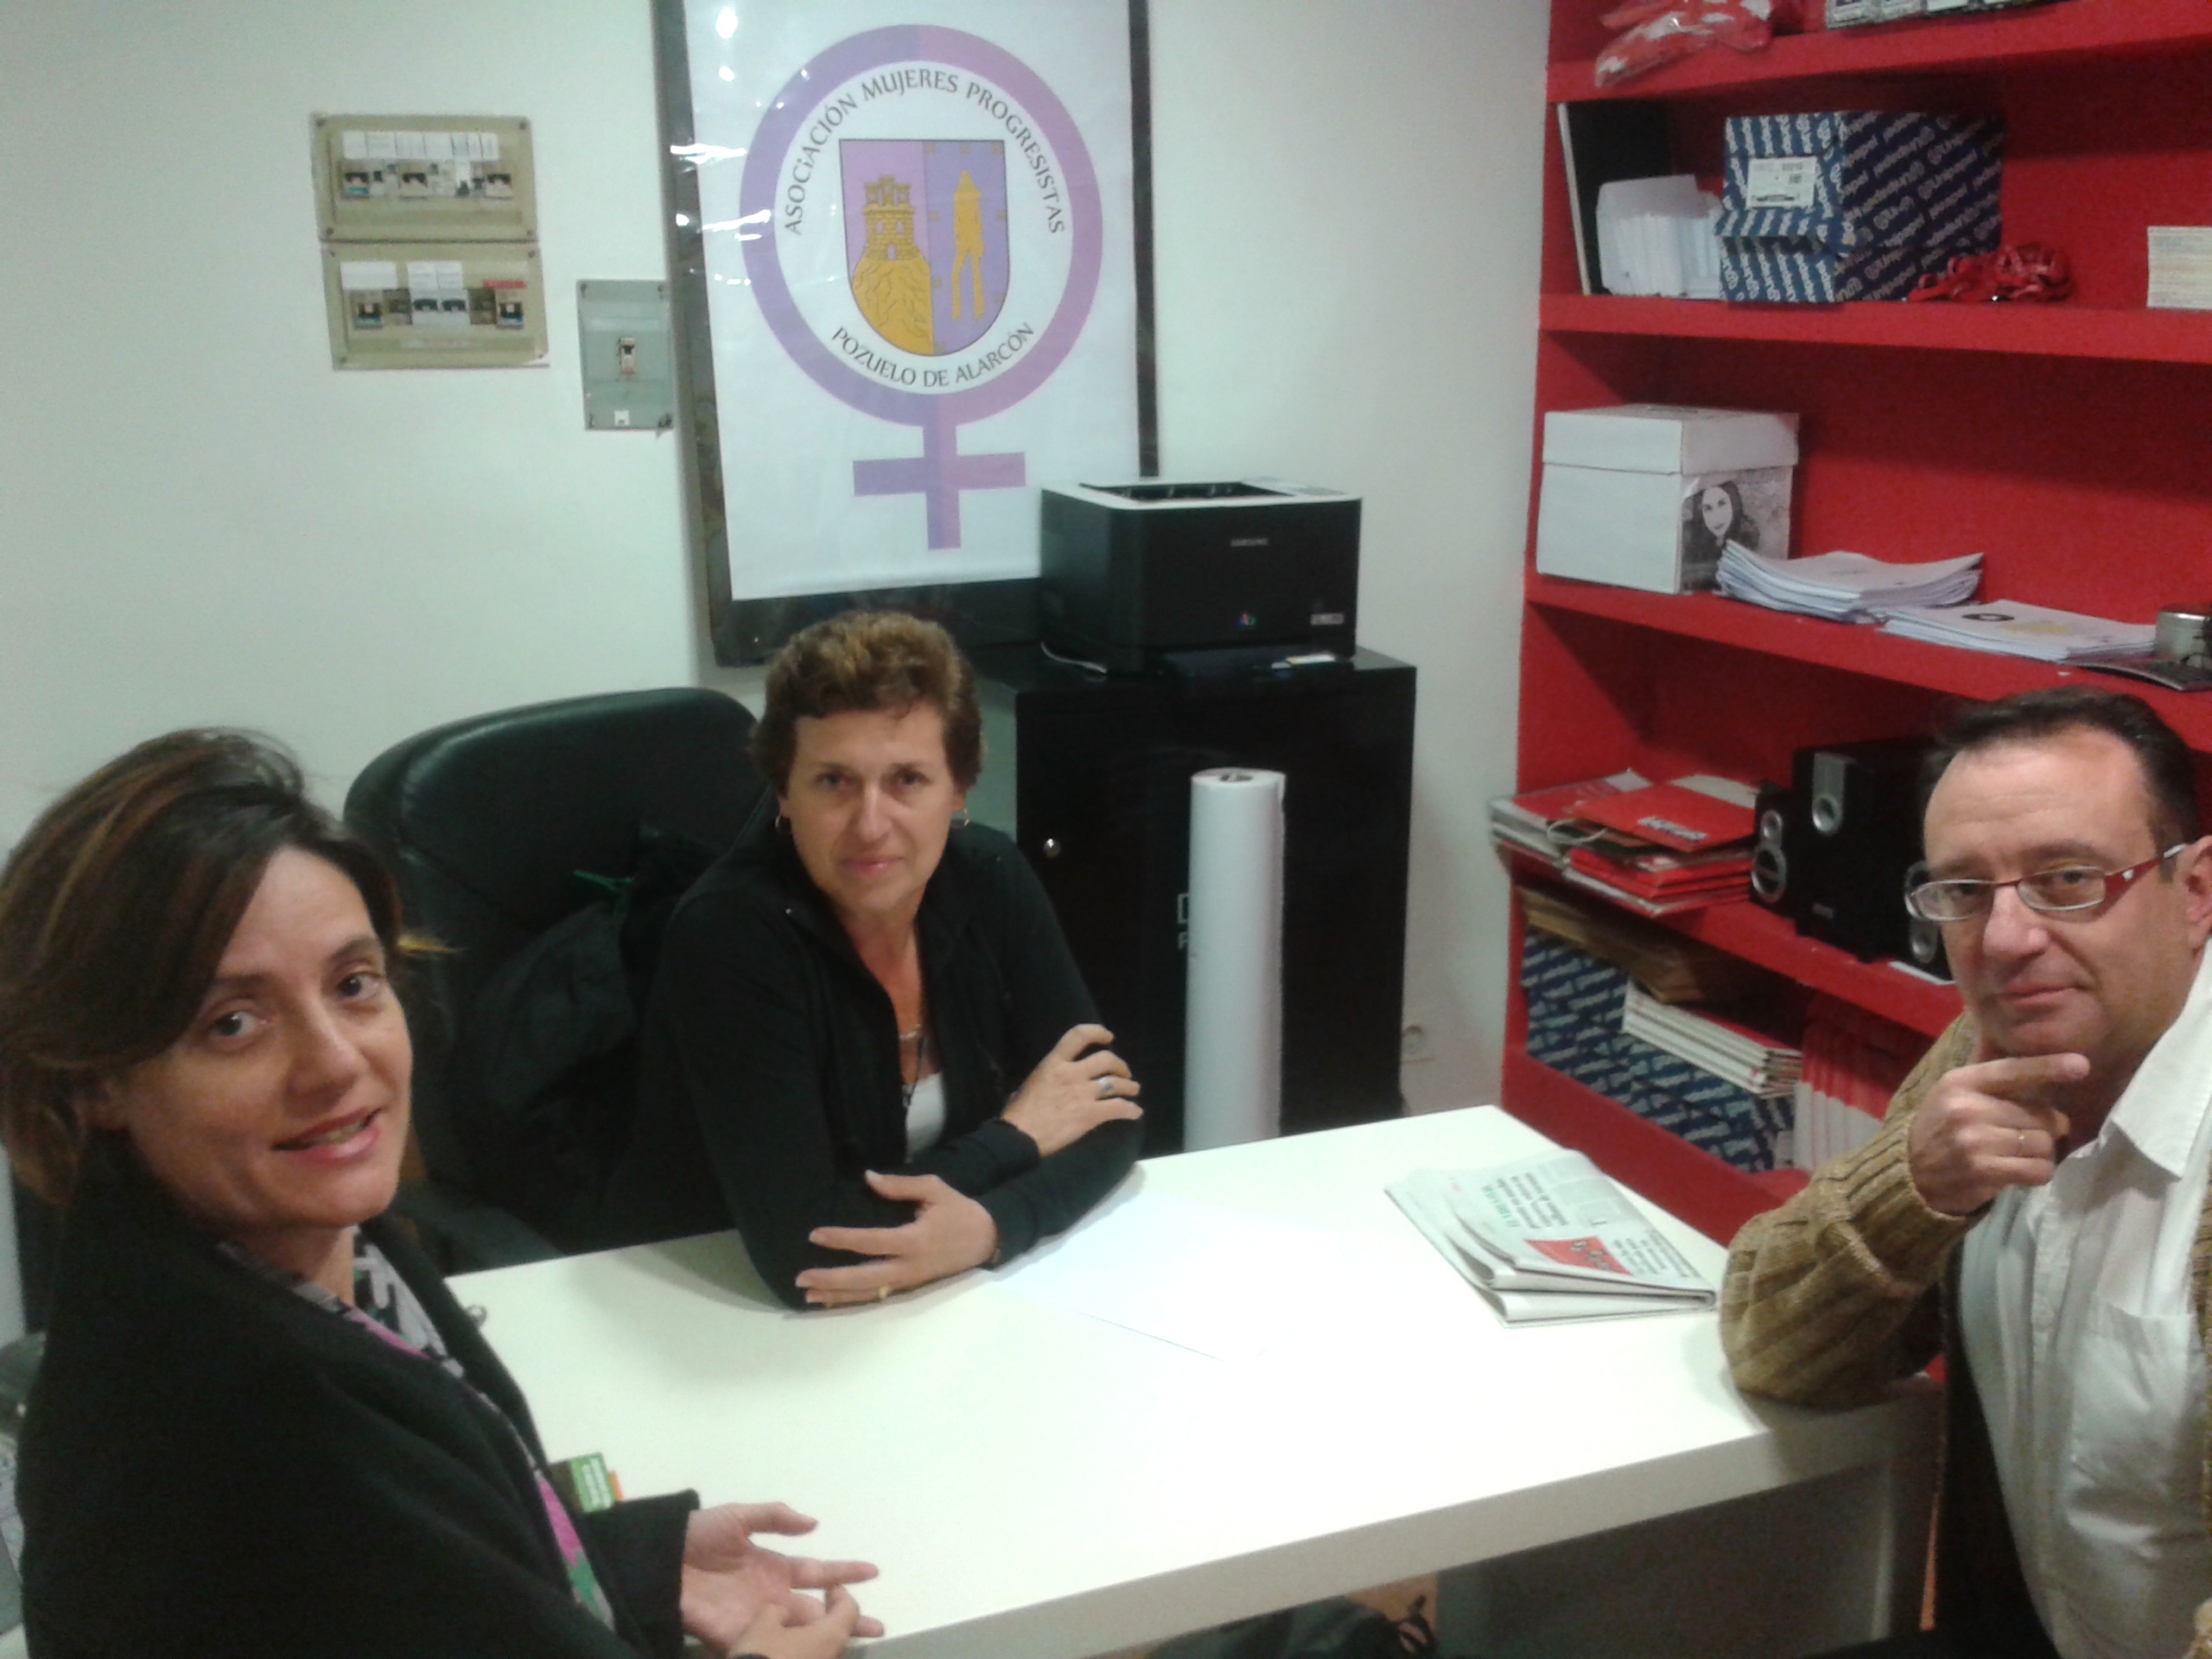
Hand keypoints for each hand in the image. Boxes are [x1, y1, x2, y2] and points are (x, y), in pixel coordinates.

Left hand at [679, 1503, 881, 1651]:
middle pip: (817, 1610)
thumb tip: (814, 1524)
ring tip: (856, 1645)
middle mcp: (772, 1596)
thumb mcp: (738, 1517)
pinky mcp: (737, 1637)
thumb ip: (775, 1517)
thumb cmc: (698, 1536)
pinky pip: (768, 1648)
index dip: (844, 1572)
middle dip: (848, 1618)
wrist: (660, 1561)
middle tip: (878, 1627)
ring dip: (827, 1641)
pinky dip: (791, 1653)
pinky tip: (812, 1655)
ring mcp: (757, 1619)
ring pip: (801, 1634)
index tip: (873, 1572)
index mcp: (773, 1567)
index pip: (817, 1573)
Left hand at [799, 1171, 997, 1305]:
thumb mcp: (935, 1189)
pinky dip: (851, 1299)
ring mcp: (908, 1281)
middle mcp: (909, 1266)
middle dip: (832, 1279)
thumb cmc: (958, 1211)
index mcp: (915, 1240)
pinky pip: (876, 1296)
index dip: (843, 1239)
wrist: (986, 1239)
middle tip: (801, 1278)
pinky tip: (829, 1300)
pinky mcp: (909, 1287)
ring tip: (807, 1295)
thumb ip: (900, 1185)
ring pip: (868, 1293)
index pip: (872, 1242)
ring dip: (836, 1295)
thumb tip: (868, 1178)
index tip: (816, 1235)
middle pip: (865, 1278)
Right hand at [1000, 1023, 1142, 1157]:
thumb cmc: (1018, 1113)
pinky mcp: (1090, 1114)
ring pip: (1116, 1084)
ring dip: (1129, 1087)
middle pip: (1106, 1060)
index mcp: (1054, 1063)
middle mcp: (1072, 1073)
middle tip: (1125, 1073)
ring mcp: (1083, 1094)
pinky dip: (1130, 1110)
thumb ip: (1045, 1077)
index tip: (1108, 1037)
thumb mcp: (1030, 1083)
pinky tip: (1135, 1113)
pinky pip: (1118, 1108)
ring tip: (1134, 1090)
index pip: (1079, 1036)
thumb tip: (1044, 1083)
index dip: (1098, 1032)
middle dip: (1120, 1066)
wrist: (1019, 1137)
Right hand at [1906, 1049, 2084, 1215]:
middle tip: (2032, 1135)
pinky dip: (2039, 1172)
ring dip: (2042, 1153)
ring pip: (2043, 1143)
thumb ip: (1991, 1083)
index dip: (2048, 1068)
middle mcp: (1967, 1108)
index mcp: (1961, 1082)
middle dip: (2047, 1128)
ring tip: (2022, 1156)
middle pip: (2041, 1115)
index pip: (2012, 1070)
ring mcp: (1974, 1140)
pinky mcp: (1983, 1171)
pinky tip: (2022, 1172)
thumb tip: (2045, 1070)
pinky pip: (2038, 1170)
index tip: (2081, 1065)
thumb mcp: (1954, 1095)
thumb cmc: (1940, 1130)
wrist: (1908, 1174)